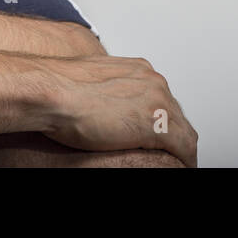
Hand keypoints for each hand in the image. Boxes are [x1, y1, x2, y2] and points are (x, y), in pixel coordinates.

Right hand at [38, 54, 198, 167]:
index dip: (161, 120)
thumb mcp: (90, 81)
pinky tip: (179, 167)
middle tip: (167, 151)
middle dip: (172, 133)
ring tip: (175, 161)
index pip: (162, 99)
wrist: (52, 93)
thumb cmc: (59, 89)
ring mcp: (157, 102)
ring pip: (183, 131)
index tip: (156, 133)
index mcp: (138, 70)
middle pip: (175, 113)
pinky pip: (184, 147)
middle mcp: (152, 81)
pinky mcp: (157, 125)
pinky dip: (185, 159)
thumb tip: (103, 103)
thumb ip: (107, 89)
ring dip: (179, 147)